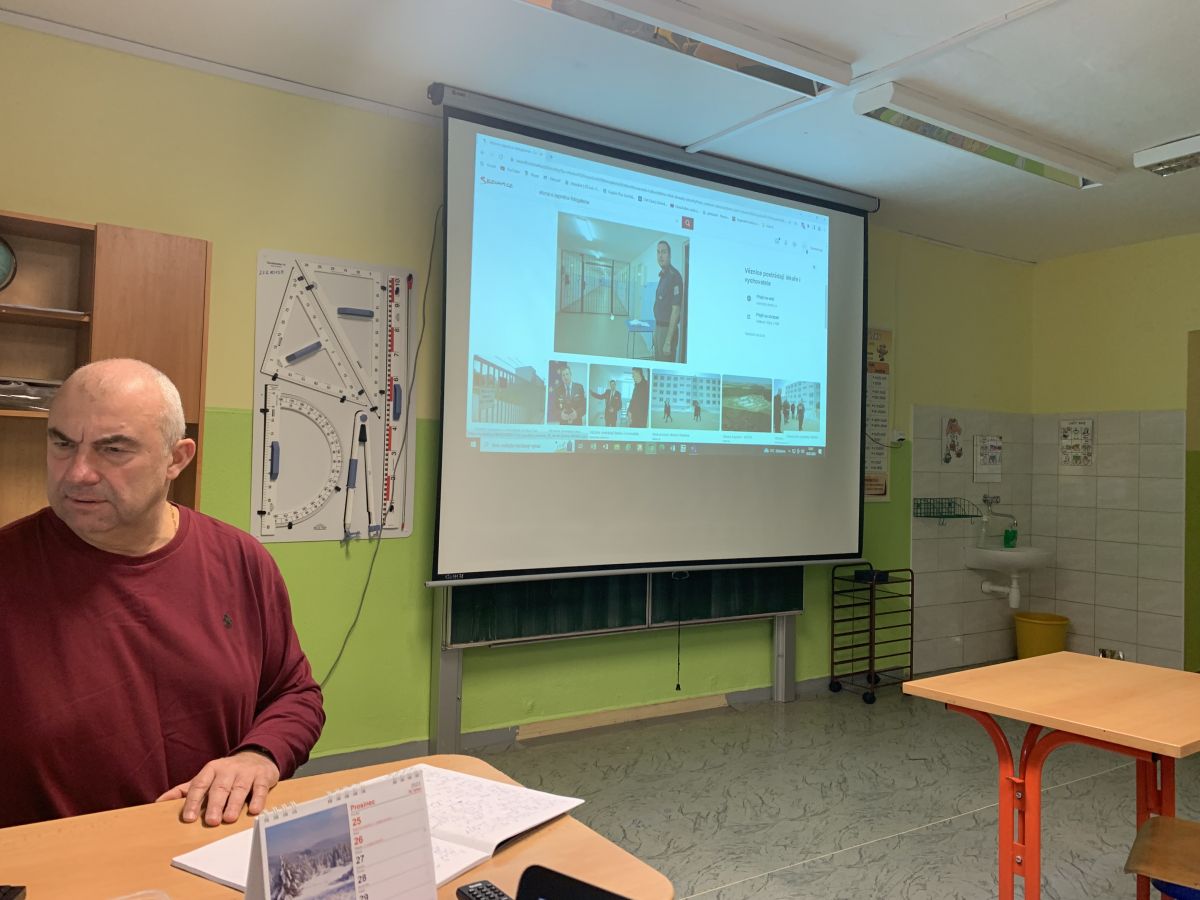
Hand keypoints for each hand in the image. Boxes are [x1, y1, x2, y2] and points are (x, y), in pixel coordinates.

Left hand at [156, 750, 280, 824]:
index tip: (188, 817)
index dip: (193, 801)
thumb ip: (184, 790)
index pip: (199, 785)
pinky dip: (257, 799)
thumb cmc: (226, 774)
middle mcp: (228, 769)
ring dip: (234, 804)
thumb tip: (159, 802)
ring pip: (239, 788)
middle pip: (220, 788)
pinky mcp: (263, 776)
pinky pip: (260, 787)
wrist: (256, 756)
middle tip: (211, 821)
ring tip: (229, 819)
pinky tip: (254, 810)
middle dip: (215, 804)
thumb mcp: (205, 778)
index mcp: (211, 770)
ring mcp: (246, 772)